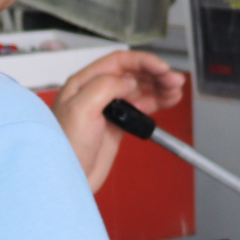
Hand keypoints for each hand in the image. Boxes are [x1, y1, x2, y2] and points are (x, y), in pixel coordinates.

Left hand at [52, 50, 184, 192]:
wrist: (67, 178)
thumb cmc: (64, 146)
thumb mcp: (81, 109)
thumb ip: (104, 86)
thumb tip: (126, 81)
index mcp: (85, 83)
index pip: (119, 62)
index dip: (144, 62)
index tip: (163, 68)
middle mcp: (97, 92)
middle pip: (133, 73)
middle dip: (156, 74)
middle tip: (174, 80)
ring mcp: (109, 109)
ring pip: (140, 89)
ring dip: (159, 86)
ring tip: (175, 89)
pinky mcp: (117, 125)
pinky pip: (141, 106)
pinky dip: (157, 101)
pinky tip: (168, 99)